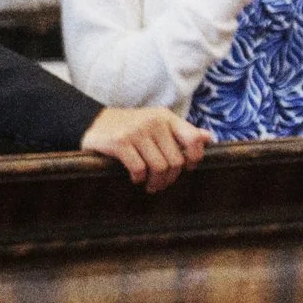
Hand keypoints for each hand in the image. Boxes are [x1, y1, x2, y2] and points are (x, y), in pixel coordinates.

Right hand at [81, 108, 209, 191]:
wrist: (93, 121)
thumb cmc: (131, 126)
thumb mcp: (158, 123)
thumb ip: (182, 131)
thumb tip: (209, 137)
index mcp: (167, 117)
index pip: (193, 139)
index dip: (195, 158)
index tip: (187, 168)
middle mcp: (154, 122)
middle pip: (176, 160)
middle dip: (171, 177)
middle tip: (162, 183)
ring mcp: (136, 132)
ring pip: (159, 167)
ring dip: (156, 182)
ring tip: (151, 185)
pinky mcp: (120, 142)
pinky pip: (139, 168)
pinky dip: (139, 178)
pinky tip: (136, 178)